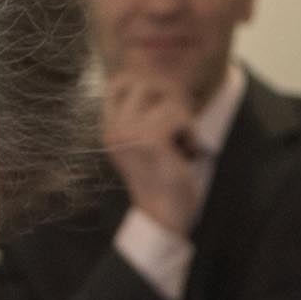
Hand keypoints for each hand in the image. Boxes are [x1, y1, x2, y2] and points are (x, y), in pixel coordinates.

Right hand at [103, 75, 208, 237]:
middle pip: (146, 80)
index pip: (119, 81)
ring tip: (182, 143)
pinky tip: (187, 154)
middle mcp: (114, 128)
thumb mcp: (148, 142)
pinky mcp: (149, 140)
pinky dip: (191, 133)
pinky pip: (179, 115)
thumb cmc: (162, 182)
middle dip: (171, 97)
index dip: (146, 81)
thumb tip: (165, 81)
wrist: (162, 218)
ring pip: (167, 95)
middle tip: (181, 125)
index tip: (166, 104)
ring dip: (184, 118)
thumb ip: (146, 114)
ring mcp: (129, 133)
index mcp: (110, 127)